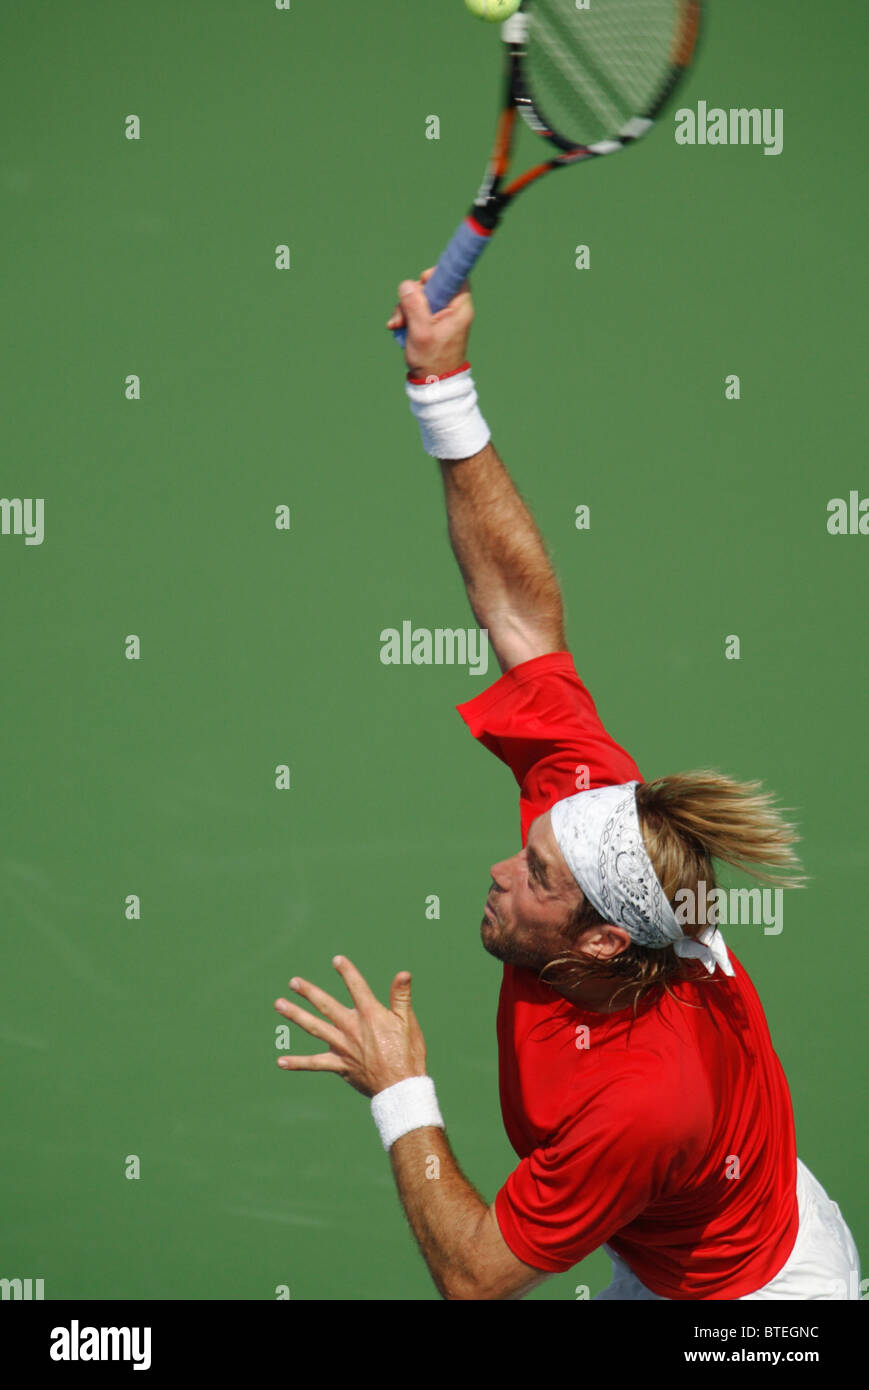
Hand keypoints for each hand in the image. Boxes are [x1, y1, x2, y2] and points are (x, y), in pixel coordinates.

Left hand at [274, 955, 427, 1097]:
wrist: (401, 1087)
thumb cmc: (407, 1053)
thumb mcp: (407, 1022)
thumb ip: (401, 996)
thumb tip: (403, 973)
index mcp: (370, 1015)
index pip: (356, 987)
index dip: (347, 972)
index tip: (336, 960)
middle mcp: (352, 1028)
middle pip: (326, 1006)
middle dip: (309, 992)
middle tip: (293, 982)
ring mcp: (343, 1047)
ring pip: (315, 1028)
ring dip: (296, 1015)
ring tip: (279, 1004)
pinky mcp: (339, 1066)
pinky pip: (315, 1064)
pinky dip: (297, 1063)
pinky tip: (281, 1061)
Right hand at [386, 267, 474, 378]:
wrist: (434, 382)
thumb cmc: (432, 360)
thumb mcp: (420, 332)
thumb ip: (414, 306)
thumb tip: (406, 284)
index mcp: (459, 308)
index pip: (454, 277)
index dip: (437, 274)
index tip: (422, 281)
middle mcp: (454, 309)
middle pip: (432, 287)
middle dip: (412, 297)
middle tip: (402, 314)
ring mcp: (443, 316)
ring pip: (421, 298)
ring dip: (405, 309)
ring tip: (397, 325)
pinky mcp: (433, 322)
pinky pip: (418, 310)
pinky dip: (407, 317)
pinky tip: (398, 328)